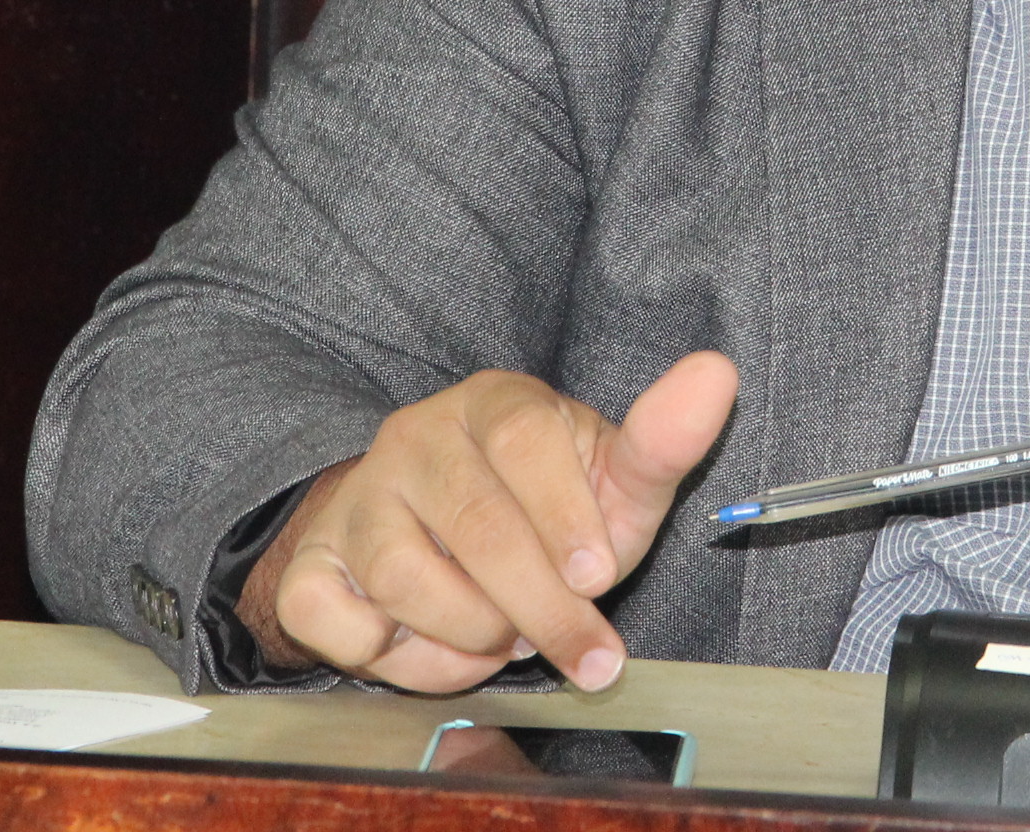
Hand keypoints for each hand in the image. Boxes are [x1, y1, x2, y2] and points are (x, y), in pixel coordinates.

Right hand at [239, 350, 736, 693]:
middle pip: (474, 521)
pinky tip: (427, 643)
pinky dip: (389, 653)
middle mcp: (415, 438)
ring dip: (471, 634)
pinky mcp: (312, 564)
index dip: (564, 515)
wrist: (436, 542)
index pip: (523, 436)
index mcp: (493, 403)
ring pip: (404, 576)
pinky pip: (335, 618)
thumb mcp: (612, 482)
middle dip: (538, 606)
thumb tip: (717, 373)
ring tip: (505, 637)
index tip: (599, 578)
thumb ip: (662, 440)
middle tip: (584, 656)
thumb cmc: (544, 513)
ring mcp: (358, 499)